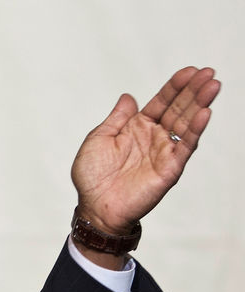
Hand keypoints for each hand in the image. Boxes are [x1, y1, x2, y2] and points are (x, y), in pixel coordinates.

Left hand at [71, 67, 220, 235]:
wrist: (94, 206)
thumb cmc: (92, 177)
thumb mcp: (98, 139)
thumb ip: (116, 118)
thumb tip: (128, 97)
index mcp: (136, 128)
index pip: (161, 102)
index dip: (174, 87)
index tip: (189, 71)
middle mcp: (153, 138)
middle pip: (178, 109)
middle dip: (193, 91)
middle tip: (208, 73)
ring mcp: (163, 152)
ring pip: (186, 125)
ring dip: (200, 105)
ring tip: (212, 86)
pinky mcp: (169, 169)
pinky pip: (184, 147)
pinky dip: (195, 131)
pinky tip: (205, 113)